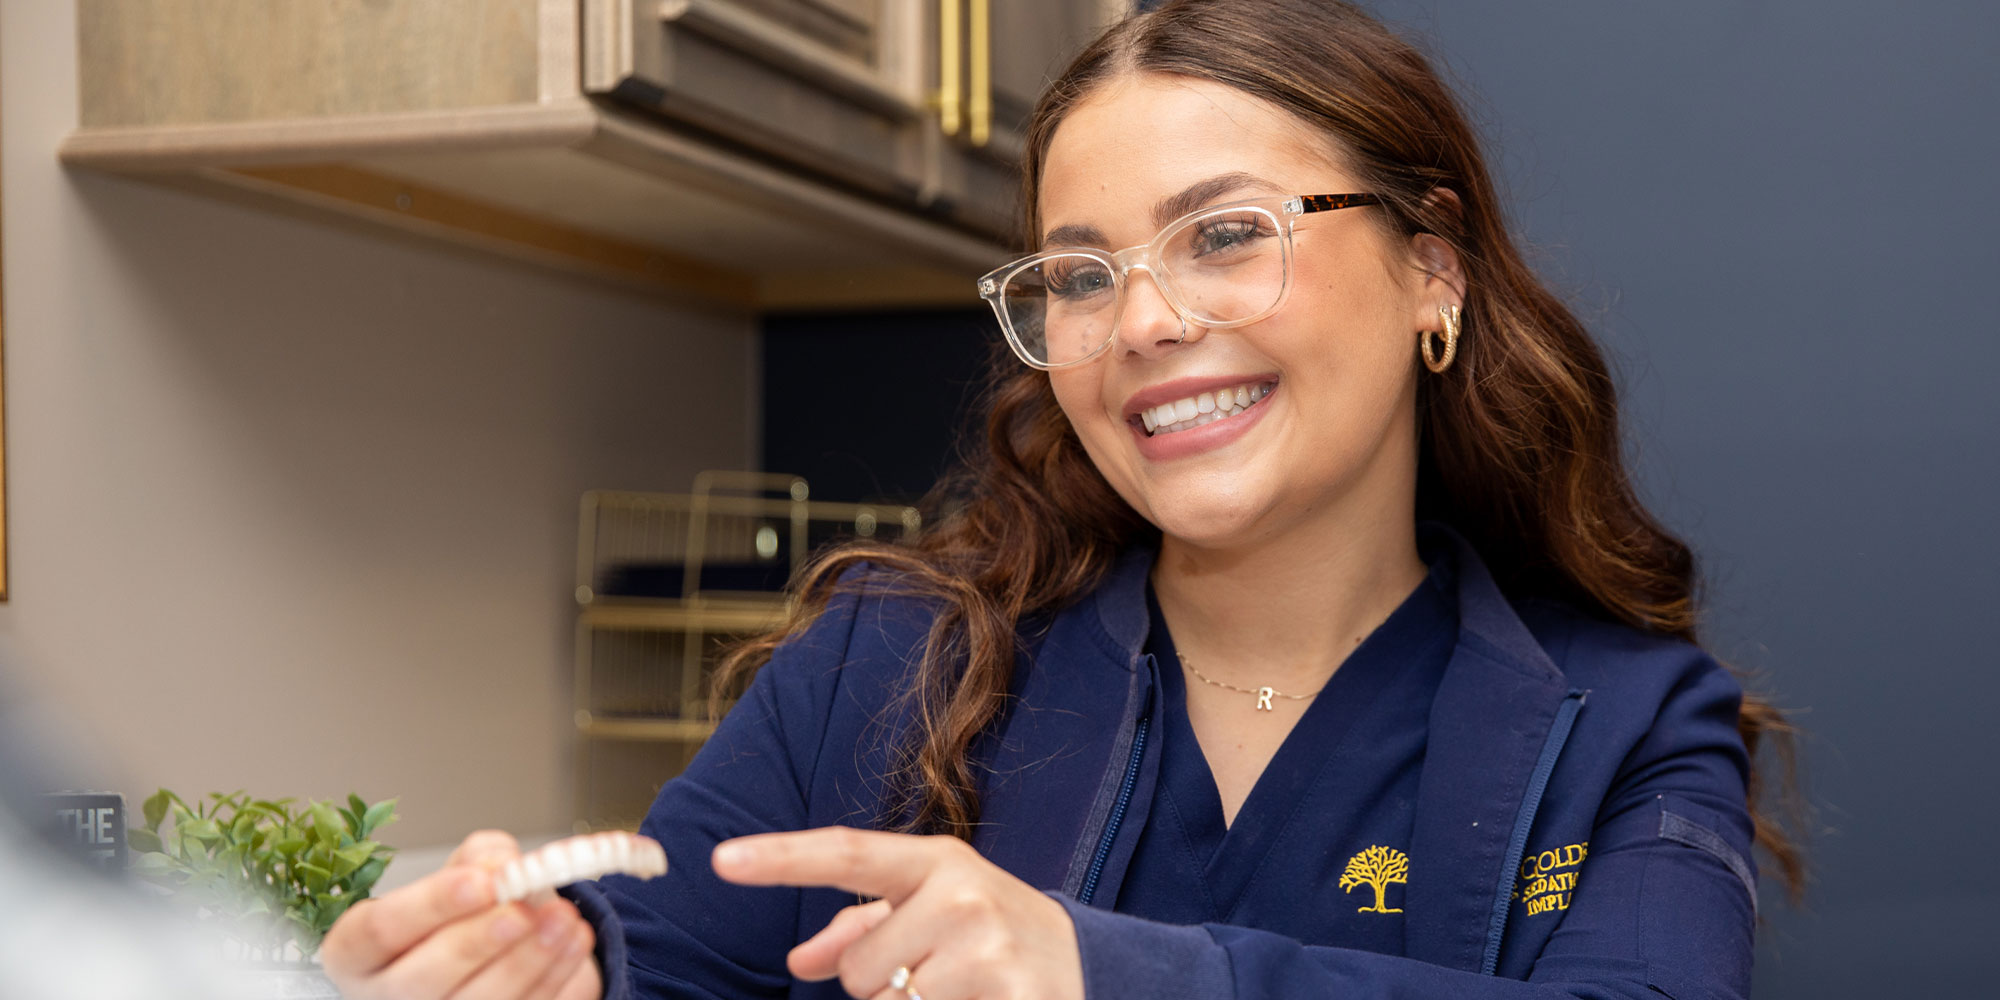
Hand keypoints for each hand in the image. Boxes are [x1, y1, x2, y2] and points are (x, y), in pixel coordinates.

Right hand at [321, 830, 602, 999]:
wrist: (493, 952)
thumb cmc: (463, 913)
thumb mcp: (463, 872)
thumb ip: (480, 858)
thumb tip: (501, 864)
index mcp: (358, 950)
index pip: (380, 928)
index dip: (431, 905)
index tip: (481, 882)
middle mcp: (384, 996)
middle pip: (423, 977)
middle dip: (480, 941)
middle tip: (523, 911)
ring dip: (526, 961)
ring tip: (564, 919)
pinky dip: (551, 977)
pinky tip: (574, 943)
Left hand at [713, 827, 1083, 999]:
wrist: (1088, 967)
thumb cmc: (991, 935)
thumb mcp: (934, 910)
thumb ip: (862, 926)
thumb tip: (800, 960)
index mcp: (939, 863)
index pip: (847, 853)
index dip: (781, 858)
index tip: (722, 860)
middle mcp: (961, 897)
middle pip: (857, 969)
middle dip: (881, 983)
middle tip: (937, 970)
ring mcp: (983, 951)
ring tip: (959, 989)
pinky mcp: (1002, 997)